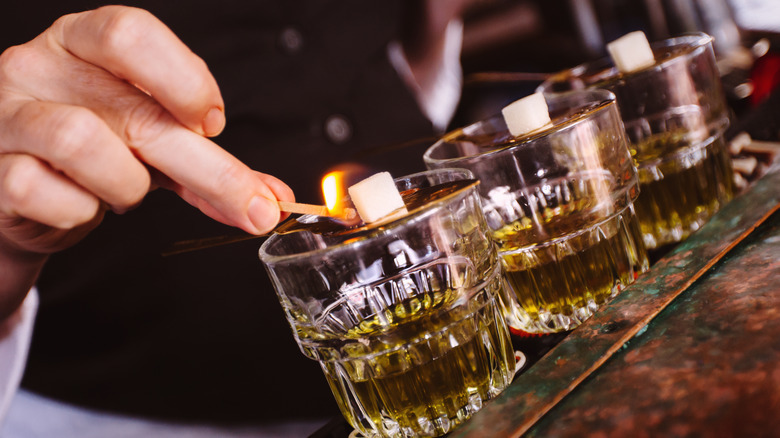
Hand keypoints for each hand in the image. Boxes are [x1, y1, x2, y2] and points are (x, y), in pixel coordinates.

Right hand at [0, 6, 292, 313]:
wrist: (20, 192)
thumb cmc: (96, 155)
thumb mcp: (155, 145)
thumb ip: (210, 166)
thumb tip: (272, 200)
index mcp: (83, 42)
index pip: (132, 33)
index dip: (184, 79)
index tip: (213, 124)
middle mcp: (39, 66)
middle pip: (135, 109)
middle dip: (208, 168)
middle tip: (252, 206)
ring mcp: (6, 115)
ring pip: (83, 144)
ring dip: (126, 184)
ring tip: (125, 192)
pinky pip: (45, 192)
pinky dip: (79, 211)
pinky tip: (81, 205)